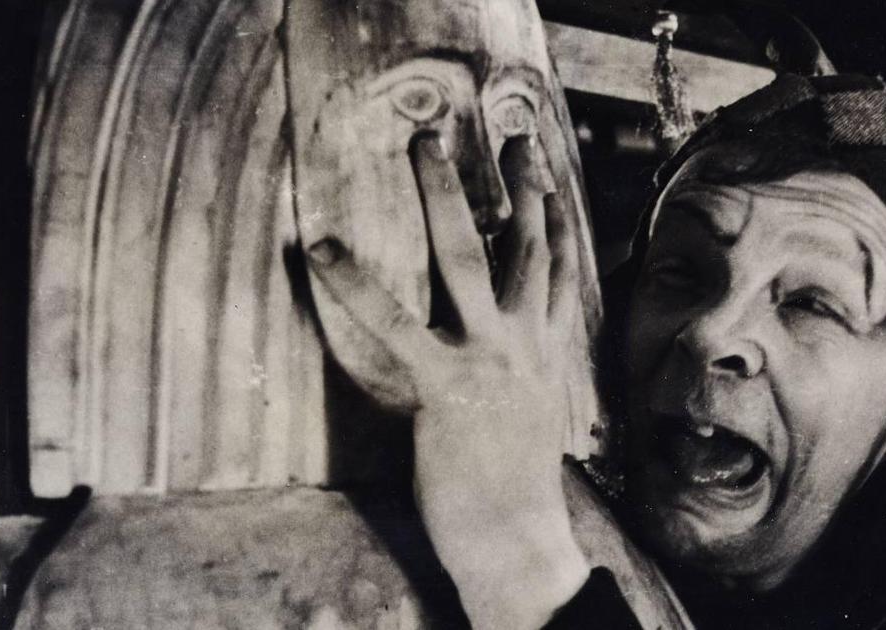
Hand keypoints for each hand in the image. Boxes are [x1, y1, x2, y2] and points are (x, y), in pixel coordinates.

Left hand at [304, 132, 587, 627]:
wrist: (519, 541)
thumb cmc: (519, 490)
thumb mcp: (536, 420)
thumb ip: (525, 376)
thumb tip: (511, 352)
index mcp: (548, 354)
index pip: (562, 271)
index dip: (557, 218)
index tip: (548, 177)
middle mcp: (526, 344)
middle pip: (529, 246)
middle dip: (519, 184)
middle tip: (508, 134)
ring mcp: (488, 359)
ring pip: (468, 259)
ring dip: (445, 196)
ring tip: (424, 145)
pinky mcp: (444, 386)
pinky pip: (393, 323)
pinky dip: (354, 284)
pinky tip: (323, 249)